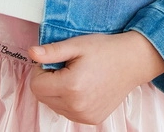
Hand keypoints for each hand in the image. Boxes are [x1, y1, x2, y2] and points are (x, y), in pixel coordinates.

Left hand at [29, 30, 163, 124]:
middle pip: (42, 97)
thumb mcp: (78, 44)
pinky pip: (68, 112)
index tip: (55, 60)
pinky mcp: (91, 119)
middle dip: (48, 80)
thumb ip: (52, 51)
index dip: (41, 70)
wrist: (131, 61)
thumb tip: (32, 53)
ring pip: (54, 106)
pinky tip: (83, 86)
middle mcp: (76, 106)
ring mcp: (84, 116)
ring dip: (58, 91)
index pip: (36, 85)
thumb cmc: (106, 50)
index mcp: (71, 86)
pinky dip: (69, 100)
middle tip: (66, 66)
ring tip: (76, 75)